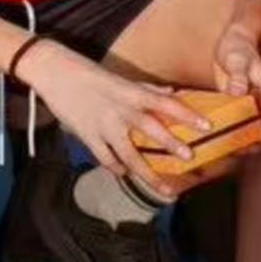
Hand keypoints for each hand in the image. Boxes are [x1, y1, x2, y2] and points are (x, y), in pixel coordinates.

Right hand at [20, 40, 211, 197]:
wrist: (54, 72)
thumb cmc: (88, 74)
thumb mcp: (120, 79)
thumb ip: (147, 89)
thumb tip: (172, 93)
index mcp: (131, 92)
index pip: (165, 103)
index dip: (186, 114)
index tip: (206, 125)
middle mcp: (120, 109)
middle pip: (151, 130)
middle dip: (171, 145)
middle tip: (190, 158)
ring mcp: (104, 125)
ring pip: (130, 154)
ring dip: (149, 173)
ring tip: (167, 188)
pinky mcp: (87, 136)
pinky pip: (106, 158)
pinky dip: (117, 168)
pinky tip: (125, 174)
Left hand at [214, 23, 260, 145]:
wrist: (230, 42)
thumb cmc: (237, 47)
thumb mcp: (236, 58)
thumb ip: (238, 74)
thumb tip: (238, 91)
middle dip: (258, 144)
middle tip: (238, 147)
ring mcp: (256, 105)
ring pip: (258, 132)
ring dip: (246, 141)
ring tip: (228, 146)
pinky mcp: (243, 106)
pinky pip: (243, 125)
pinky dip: (235, 133)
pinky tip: (221, 134)